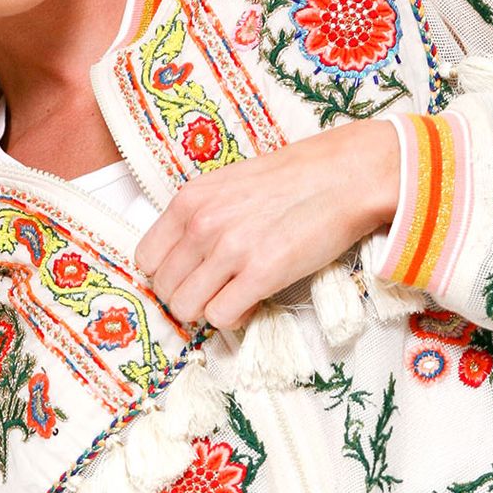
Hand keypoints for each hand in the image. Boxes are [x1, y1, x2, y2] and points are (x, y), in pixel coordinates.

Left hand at [132, 120, 400, 332]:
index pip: (146, 259)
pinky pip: (221, 317)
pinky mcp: (262, 273)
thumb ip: (198, 217)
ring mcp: (230, 249)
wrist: (346, 176)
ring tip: (234, 295)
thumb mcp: (227, 186)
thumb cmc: (291, 181)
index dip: (167, 274)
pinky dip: (233, 317)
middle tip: (217, 289)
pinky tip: (251, 301)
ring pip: (186, 308)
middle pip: (165, 289)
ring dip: (207, 310)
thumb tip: (182, 260)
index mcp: (189, 201)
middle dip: (188, 296)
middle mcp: (202, 224)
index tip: (190, 275)